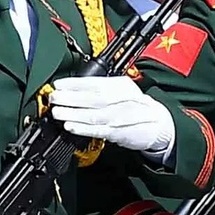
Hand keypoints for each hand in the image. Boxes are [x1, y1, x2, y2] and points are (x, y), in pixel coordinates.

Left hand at [49, 75, 174, 155]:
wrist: (159, 125)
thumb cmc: (136, 107)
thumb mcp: (122, 91)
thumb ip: (100, 89)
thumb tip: (70, 90)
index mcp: (122, 85)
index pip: (96, 82)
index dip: (75, 83)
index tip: (59, 84)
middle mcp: (124, 99)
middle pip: (94, 97)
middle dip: (71, 97)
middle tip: (54, 97)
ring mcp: (123, 117)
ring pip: (95, 114)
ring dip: (74, 113)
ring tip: (57, 112)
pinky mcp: (121, 133)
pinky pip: (100, 130)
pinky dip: (84, 128)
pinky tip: (70, 126)